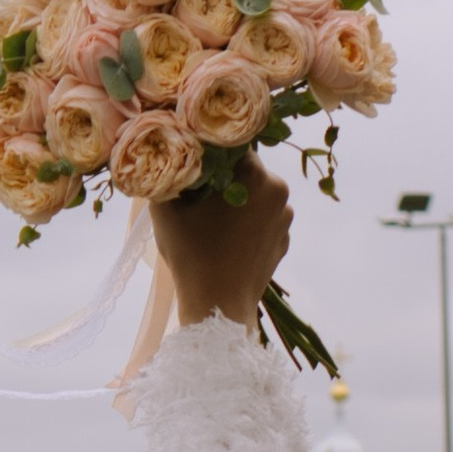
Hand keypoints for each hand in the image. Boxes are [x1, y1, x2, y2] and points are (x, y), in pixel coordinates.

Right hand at [150, 154, 292, 330]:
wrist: (219, 308)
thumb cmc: (192, 255)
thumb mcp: (166, 209)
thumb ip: (168, 174)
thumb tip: (167, 153)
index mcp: (255, 173)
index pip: (231, 143)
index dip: (209, 150)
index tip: (193, 163)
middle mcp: (278, 189)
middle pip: (246, 170)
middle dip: (224, 178)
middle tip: (199, 196)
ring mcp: (286, 217)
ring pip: (257, 195)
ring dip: (238, 201)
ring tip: (213, 223)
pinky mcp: (285, 240)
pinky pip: (264, 220)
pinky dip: (248, 224)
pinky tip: (227, 241)